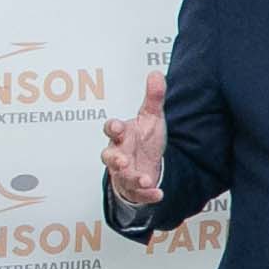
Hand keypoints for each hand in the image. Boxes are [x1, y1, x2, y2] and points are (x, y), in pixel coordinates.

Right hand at [101, 69, 166, 208]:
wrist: (147, 162)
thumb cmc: (144, 138)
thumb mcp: (152, 117)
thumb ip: (154, 97)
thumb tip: (156, 73)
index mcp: (121, 134)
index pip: (111, 129)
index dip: (113, 128)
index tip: (117, 127)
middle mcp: (118, 153)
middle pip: (109, 156)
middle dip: (114, 158)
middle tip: (121, 160)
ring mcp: (124, 172)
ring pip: (122, 176)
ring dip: (132, 178)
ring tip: (144, 179)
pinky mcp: (133, 188)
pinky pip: (138, 193)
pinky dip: (148, 194)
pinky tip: (159, 193)